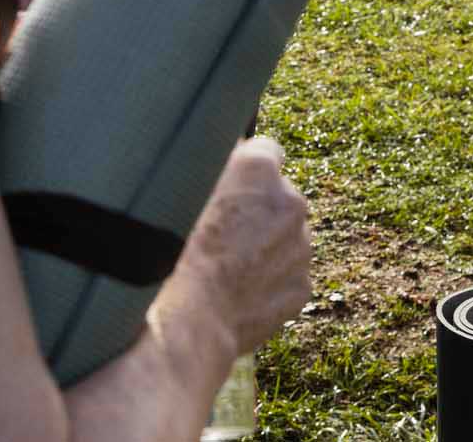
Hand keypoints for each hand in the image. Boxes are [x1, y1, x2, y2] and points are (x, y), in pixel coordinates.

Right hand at [164, 138, 312, 352]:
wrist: (186, 321)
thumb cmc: (170, 253)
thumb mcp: (179, 192)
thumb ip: (208, 167)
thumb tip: (221, 156)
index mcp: (259, 169)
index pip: (265, 150)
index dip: (245, 170)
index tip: (229, 186)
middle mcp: (291, 201)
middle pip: (278, 197)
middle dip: (257, 211)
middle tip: (220, 235)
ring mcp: (301, 245)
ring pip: (285, 238)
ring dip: (264, 247)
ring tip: (225, 269)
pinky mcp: (302, 285)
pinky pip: (286, 276)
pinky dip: (268, 282)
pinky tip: (236, 294)